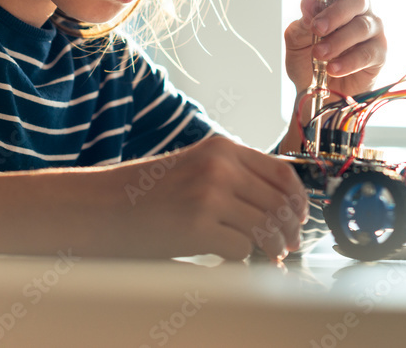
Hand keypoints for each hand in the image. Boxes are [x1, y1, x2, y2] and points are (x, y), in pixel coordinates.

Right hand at [119, 137, 308, 261]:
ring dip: (272, 247)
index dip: (298, 198)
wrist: (104, 207)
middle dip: (290, 229)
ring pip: (266, 227)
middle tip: (289, 245)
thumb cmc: (148, 193)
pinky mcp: (199, 226)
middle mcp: (220, 166)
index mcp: (222, 148)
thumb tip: (279, 203)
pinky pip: (242, 248)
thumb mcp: (196, 167)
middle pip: (279, 202)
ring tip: (271, 255)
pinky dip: (242, 258)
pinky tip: (231, 256)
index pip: (282, 171)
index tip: (301, 216)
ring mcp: (210, 194)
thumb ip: (234, 175)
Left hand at [283, 0, 386, 98]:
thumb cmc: (308, 61)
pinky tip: (333, 68)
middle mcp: (358, 11)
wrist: (315, 93)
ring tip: (319, 54)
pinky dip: (348, 61)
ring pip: (362, 26)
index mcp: (336, 1)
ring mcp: (372, 31)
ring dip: (338, 40)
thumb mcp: (296, 40)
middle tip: (317, 28)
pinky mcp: (379, 53)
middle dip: (335, 12)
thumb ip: (303, 22)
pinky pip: (367, 53)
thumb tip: (309, 3)